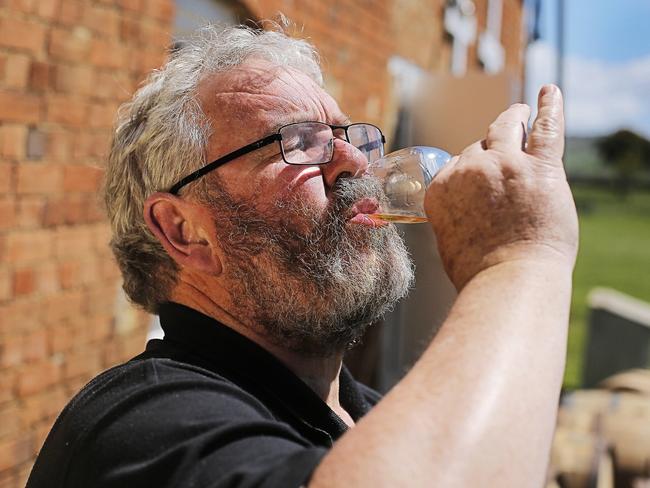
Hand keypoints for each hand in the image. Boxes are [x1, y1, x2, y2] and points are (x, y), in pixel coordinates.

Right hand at [424, 85, 578, 289]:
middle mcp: (468, 170)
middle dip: (488, 150)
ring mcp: (504, 164)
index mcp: (441, 190)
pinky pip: (545, 127)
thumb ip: (453, 216)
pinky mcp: (540, 166)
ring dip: (512, 117)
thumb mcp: (449, 242)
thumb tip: (464, 213)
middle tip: (502, 145)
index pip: (455, 165)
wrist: (509, 280)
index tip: (477, 174)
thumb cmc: (480, 273)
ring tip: (520, 111)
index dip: (469, 170)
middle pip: (478, 147)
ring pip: (505, 127)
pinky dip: (550, 106)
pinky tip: (550, 91)